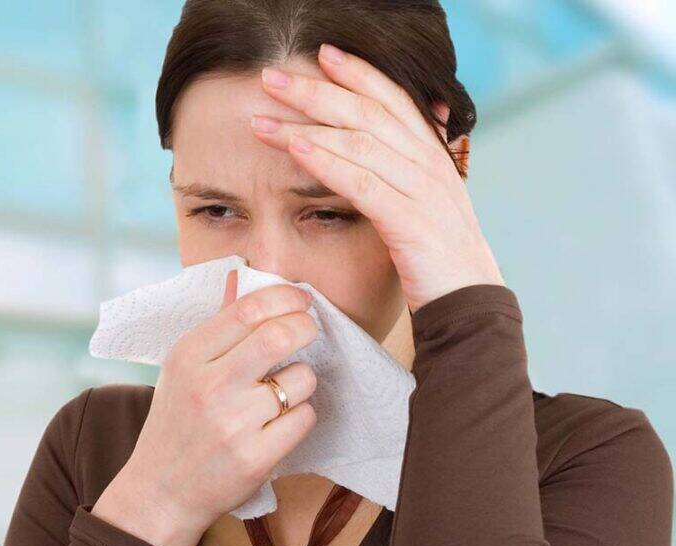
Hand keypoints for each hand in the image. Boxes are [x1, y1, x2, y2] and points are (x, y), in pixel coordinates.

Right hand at [92, 270, 320, 545]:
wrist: (160, 491)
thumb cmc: (176, 422)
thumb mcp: (182, 369)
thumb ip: (217, 326)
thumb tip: (242, 276)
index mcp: (187, 356)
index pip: (247, 310)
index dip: (284, 297)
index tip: (299, 301)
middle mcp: (208, 386)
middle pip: (279, 336)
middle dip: (305, 327)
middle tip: (308, 330)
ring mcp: (232, 424)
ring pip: (300, 379)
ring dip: (301, 380)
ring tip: (281, 391)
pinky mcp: (254, 458)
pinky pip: (304, 418)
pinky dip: (299, 416)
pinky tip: (278, 423)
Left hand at [250, 43, 504, 312]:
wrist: (470, 305)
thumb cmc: (437, 257)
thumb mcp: (425, 204)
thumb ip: (408, 171)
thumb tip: (394, 142)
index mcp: (432, 156)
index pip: (393, 99)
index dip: (359, 73)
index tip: (322, 53)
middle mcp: (430, 164)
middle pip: (367, 112)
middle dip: (316, 90)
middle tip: (271, 76)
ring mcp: (422, 191)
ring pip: (359, 142)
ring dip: (306, 125)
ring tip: (263, 119)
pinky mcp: (410, 222)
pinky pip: (361, 183)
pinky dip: (326, 162)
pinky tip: (295, 149)